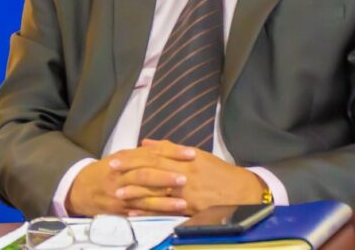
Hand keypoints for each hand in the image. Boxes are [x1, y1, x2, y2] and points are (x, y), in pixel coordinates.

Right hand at [64, 147, 189, 215]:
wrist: (78, 190)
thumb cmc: (104, 172)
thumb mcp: (120, 157)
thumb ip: (142, 154)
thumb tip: (166, 147)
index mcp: (124, 159)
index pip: (150, 154)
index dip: (172, 153)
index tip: (191, 154)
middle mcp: (121, 175)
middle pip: (145, 174)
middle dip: (166, 176)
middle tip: (186, 178)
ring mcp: (119, 194)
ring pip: (143, 197)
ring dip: (164, 201)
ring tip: (183, 203)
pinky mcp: (118, 210)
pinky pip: (137, 213)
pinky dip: (152, 214)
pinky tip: (166, 216)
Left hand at [113, 140, 266, 214]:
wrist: (244, 192)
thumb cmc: (219, 172)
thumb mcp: (197, 155)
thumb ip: (170, 149)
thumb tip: (146, 143)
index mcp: (185, 159)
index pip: (154, 155)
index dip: (134, 156)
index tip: (116, 157)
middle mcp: (184, 174)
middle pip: (152, 171)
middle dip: (129, 171)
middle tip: (110, 171)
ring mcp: (187, 193)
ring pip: (157, 191)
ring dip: (135, 192)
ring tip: (117, 193)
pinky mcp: (191, 209)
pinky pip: (166, 210)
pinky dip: (150, 211)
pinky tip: (135, 211)